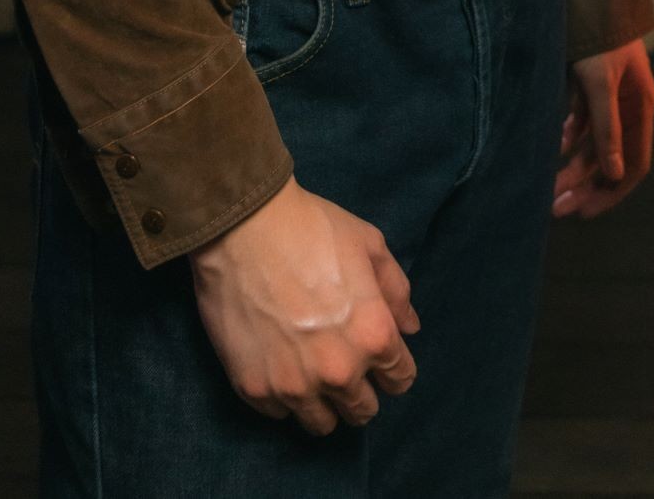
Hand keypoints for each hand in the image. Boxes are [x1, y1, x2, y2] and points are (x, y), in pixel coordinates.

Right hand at [190, 178, 419, 436]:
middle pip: (362, 410)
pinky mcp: (254, 389)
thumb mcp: (369, 245)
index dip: (394, 369)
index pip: (400, 380)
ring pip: (322, 424)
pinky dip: (284, 396)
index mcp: (373, 335)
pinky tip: (279, 366)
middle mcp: (338, 372)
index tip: (382, 361)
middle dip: (361, 391)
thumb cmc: (313, 229)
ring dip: (324, 403)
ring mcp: (294, 386)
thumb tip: (409, 329)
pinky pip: (279, 413)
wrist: (244, 228)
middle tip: (345, 365)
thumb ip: (396, 292)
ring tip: (313, 374)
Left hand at [553, 38, 653, 218]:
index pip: (635, 163)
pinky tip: (555, 149)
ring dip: (573, 166)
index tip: (585, 211)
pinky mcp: (589, 85)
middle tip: (556, 207)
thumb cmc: (599, 36)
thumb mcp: (600, 82)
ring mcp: (608, 96)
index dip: (612, 191)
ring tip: (548, 189)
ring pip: (593, 143)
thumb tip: (613, 174)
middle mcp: (628, 105)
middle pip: (610, 158)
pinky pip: (582, 122)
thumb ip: (607, 127)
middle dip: (585, 184)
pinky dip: (570, 138)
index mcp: (640, 105)